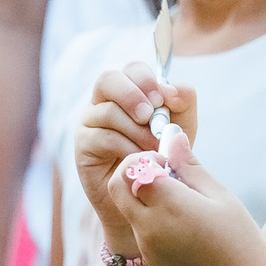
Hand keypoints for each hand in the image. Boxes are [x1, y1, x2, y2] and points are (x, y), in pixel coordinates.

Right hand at [73, 64, 197, 240]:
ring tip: (153, 148)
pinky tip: (139, 160)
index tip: (162, 100)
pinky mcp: (83, 145)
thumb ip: (182, 102)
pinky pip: (102, 137)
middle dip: (131, 95)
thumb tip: (169, 89)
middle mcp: (105, 101)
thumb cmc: (163, 157)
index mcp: (129, 91)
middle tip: (149, 116)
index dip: (145, 79)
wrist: (149, 197)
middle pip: (108, 79)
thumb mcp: (181, 127)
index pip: (132, 69)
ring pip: (108, 111)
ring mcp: (90, 122)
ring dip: (135, 130)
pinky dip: (126, 148)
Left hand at [98, 124, 265, 265]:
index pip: (132, 168)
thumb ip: (191, 167)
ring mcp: (147, 248)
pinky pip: (141, 232)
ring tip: (183, 203)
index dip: (146, 159)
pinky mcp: (152, 264)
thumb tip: (173, 138)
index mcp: (168, 205)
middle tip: (165, 176)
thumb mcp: (220, 198)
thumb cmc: (240, 242)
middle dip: (133, 174)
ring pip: (129, 210)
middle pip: (117, 187)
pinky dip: (153, 221)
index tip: (169, 163)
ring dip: (145, 198)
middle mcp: (149, 227)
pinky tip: (186, 227)